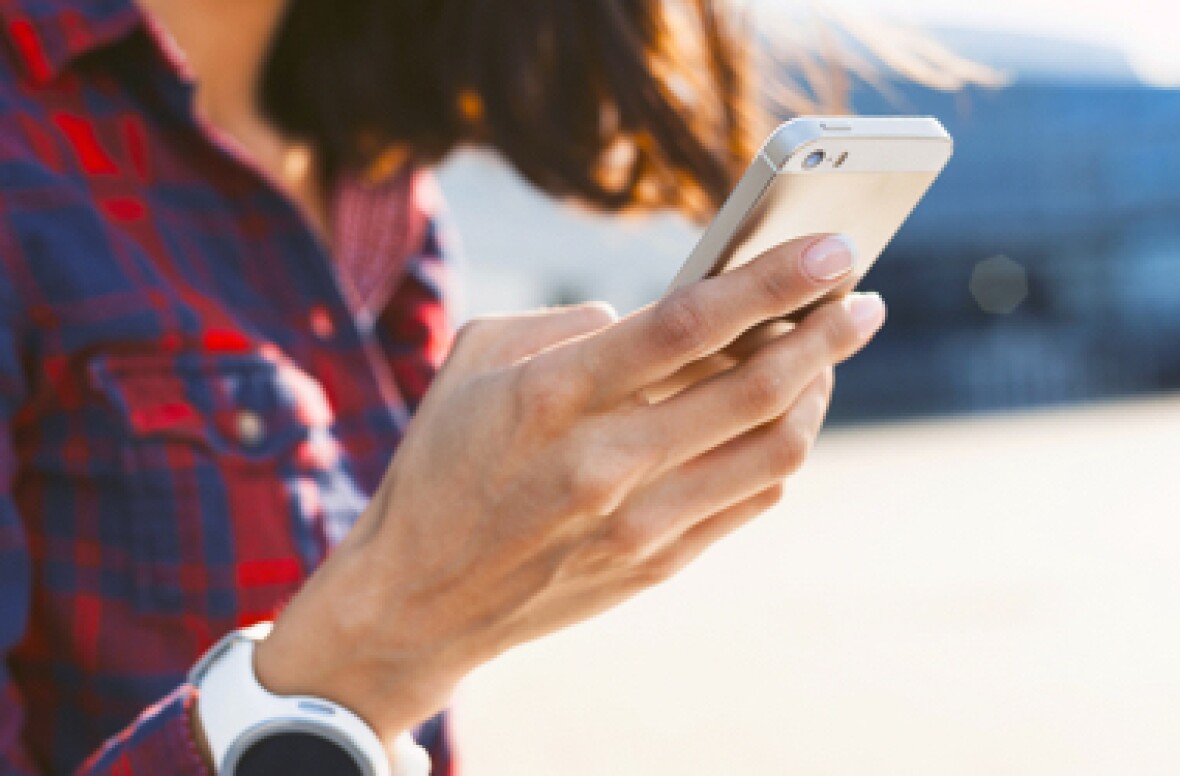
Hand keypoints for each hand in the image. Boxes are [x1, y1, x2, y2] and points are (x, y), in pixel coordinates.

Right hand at [252, 234, 882, 743]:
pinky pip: (754, 496)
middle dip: (826, 332)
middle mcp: (607, 461)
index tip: (835, 249)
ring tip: (824, 356)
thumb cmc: (441, 462)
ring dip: (817, 391)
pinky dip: (782, 446)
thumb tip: (652, 319)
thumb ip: (568, 325)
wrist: (418, 596)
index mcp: (555, 395)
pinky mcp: (659, 561)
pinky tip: (782, 415)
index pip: (689, 323)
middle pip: (755, 386)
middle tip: (860, 300)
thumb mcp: (476, 360)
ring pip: (774, 447)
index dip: (772, 280)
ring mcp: (640, 521)